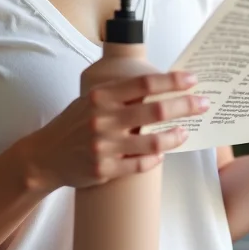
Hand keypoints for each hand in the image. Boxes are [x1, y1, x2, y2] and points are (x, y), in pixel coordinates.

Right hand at [19, 71, 208, 191]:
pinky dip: (156, 159)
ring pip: (154, 143)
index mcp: (101, 96)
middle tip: (203, 104)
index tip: (193, 79)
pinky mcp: (104, 170)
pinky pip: (140, 165)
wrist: (45, 156)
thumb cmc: (75, 122)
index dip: (172, 81)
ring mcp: (104, 146)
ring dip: (176, 137)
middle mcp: (103, 119)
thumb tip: (158, 86)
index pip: (144, 83)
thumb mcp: (92, 100)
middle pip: (156, 111)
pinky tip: (162, 154)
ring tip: (186, 132)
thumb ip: (120, 95)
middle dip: (185, 106)